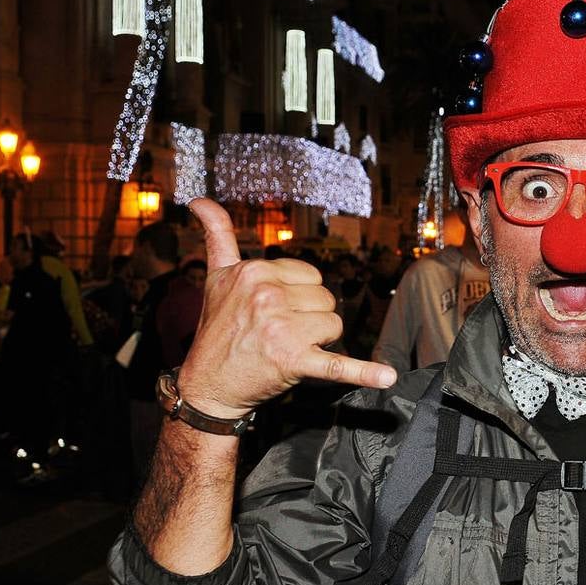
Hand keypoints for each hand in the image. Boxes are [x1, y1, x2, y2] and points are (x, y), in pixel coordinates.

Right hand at [175, 199, 396, 419]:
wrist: (208, 386)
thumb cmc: (218, 330)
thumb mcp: (216, 277)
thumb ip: (217, 235)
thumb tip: (199, 199)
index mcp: (255, 271)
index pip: (311, 277)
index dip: (299, 297)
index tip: (273, 312)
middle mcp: (267, 296)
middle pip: (325, 300)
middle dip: (310, 319)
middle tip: (278, 334)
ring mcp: (281, 329)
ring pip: (334, 326)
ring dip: (319, 341)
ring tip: (286, 349)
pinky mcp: (294, 361)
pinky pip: (337, 364)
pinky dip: (364, 372)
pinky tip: (386, 376)